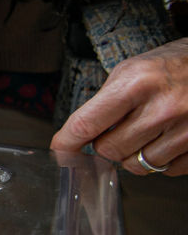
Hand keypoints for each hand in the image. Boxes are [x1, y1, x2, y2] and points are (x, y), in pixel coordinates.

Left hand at [51, 38, 187, 174]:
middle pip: (109, 150)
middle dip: (107, 143)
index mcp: (138, 83)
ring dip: (134, 154)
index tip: (59, 150)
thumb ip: (108, 100)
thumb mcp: (135, 69)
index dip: (67, 142)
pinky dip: (161, 160)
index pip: (88, 123)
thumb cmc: (178, 64)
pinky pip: (166, 170)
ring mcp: (186, 131)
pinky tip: (168, 138)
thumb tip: (81, 134)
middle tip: (120, 128)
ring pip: (136, 165)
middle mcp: (163, 108)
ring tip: (148, 130)